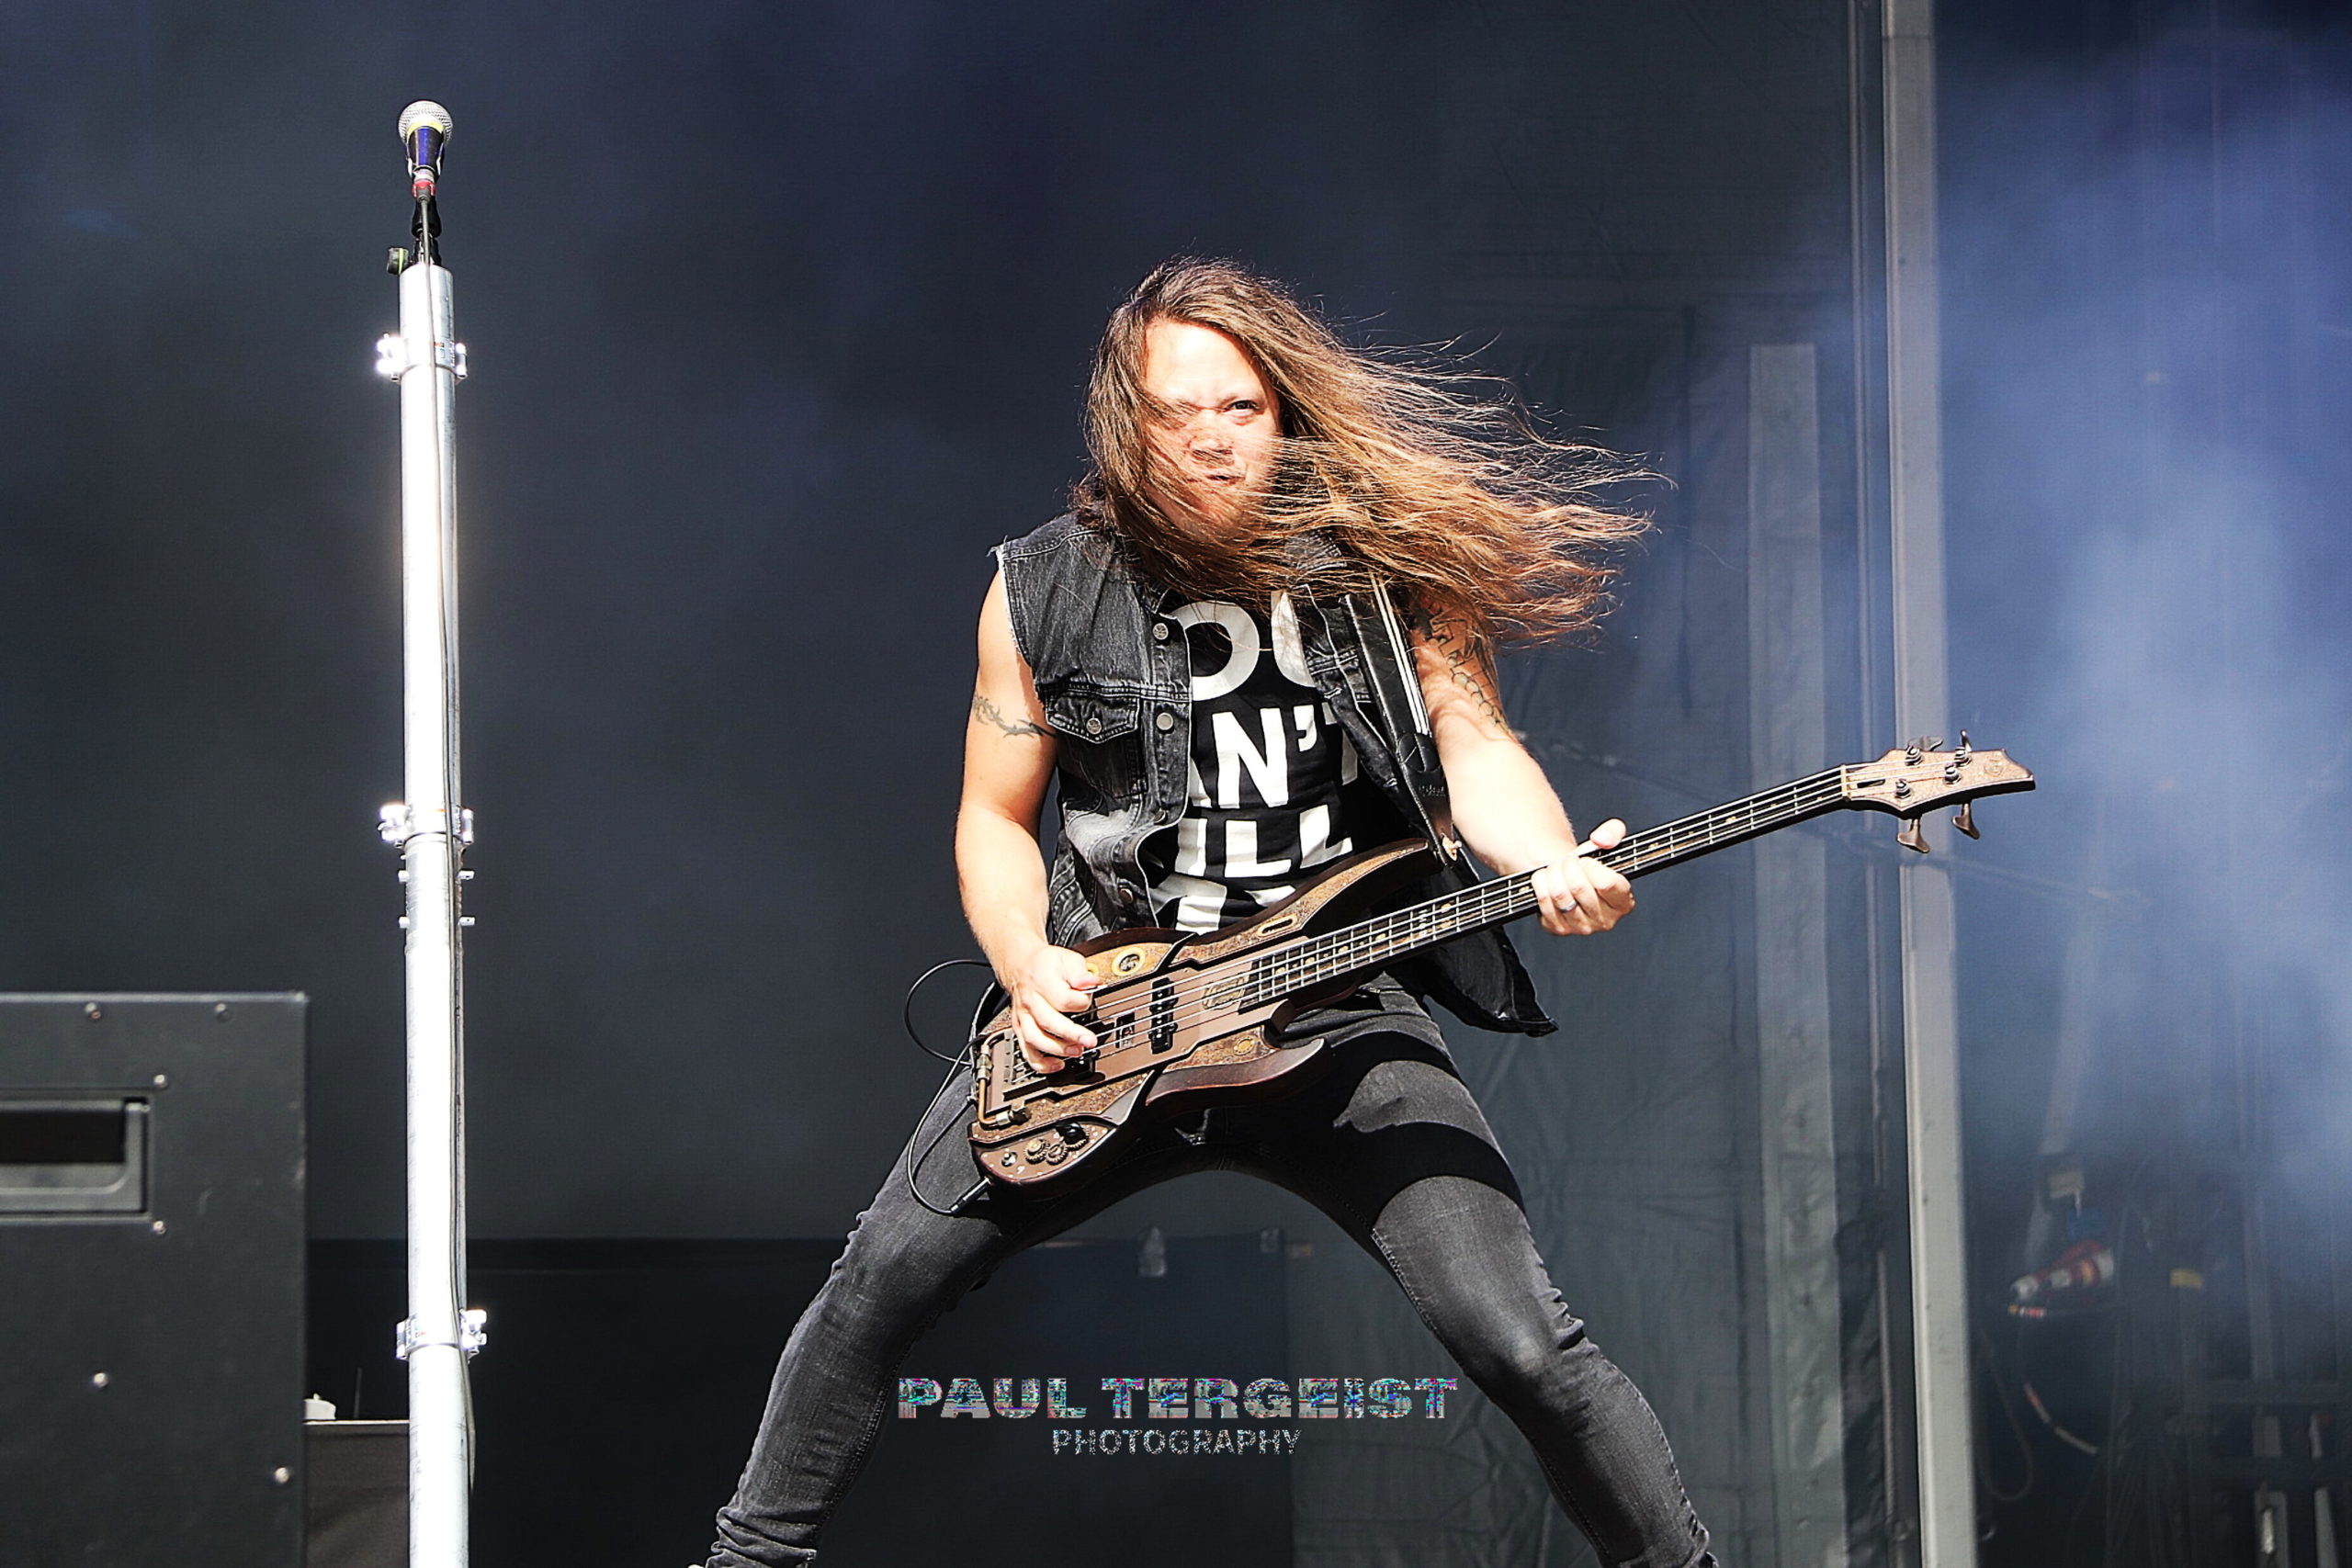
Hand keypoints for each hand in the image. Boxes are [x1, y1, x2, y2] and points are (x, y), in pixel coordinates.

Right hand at [1006, 944, 1100, 1073]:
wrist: (1020, 964)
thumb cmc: (1047, 964)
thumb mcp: (1068, 958)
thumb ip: (1080, 972)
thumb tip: (1091, 982)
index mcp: (1042, 981)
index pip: (1062, 998)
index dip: (1080, 1002)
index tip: (1089, 1001)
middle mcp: (1030, 1000)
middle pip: (1047, 1021)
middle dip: (1070, 1034)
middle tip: (1089, 1041)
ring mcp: (1023, 1016)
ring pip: (1034, 1038)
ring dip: (1056, 1049)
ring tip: (1076, 1052)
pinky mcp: (1019, 1027)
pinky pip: (1026, 1050)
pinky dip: (1040, 1062)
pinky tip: (1056, 1065)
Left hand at [1530, 819, 1634, 935]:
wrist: (1567, 878)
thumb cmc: (1590, 865)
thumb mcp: (1606, 842)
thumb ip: (1613, 832)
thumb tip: (1601, 839)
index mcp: (1624, 902)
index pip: (1606, 884)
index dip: (1591, 866)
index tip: (1586, 861)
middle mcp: (1606, 920)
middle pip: (1579, 887)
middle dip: (1569, 865)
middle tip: (1568, 861)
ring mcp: (1581, 927)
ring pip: (1559, 895)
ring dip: (1553, 873)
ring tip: (1557, 868)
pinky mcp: (1559, 928)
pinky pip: (1544, 901)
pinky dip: (1540, 884)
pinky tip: (1546, 879)